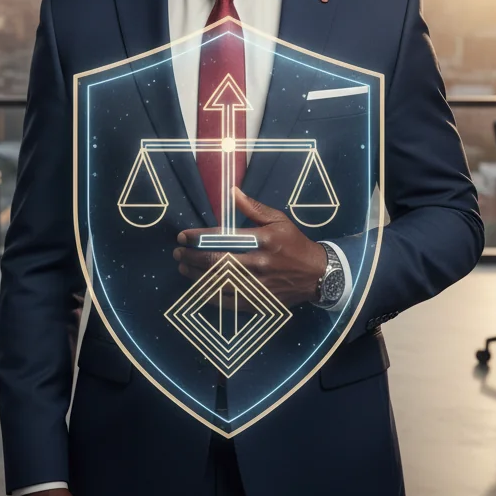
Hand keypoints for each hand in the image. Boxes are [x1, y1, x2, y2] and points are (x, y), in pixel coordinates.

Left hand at [174, 187, 327, 307]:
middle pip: (217, 262)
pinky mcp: (258, 303)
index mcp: (264, 240)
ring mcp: (258, 286)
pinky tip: (198, 287)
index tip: (182, 235)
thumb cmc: (294, 243)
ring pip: (219, 283)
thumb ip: (253, 208)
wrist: (317, 275)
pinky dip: (210, 295)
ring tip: (183, 267)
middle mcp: (260, 264)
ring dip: (196, 276)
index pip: (224, 238)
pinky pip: (228, 302)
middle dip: (193, 257)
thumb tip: (232, 192)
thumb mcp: (279, 220)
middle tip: (177, 252)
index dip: (199, 237)